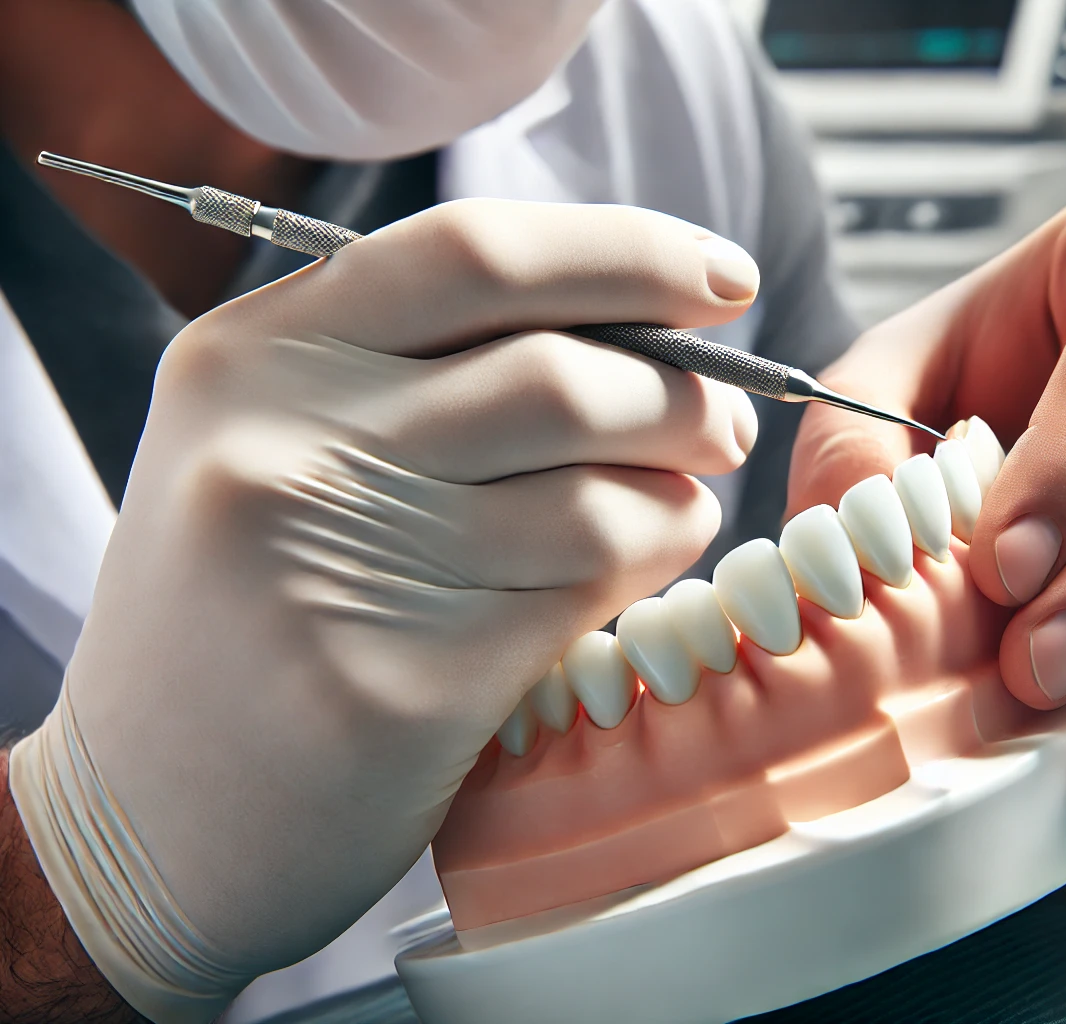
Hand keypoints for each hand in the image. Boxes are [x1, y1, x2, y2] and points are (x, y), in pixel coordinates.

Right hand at [8, 200, 762, 1020]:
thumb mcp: (272, 444)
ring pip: (599, 487)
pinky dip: (650, 566)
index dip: (631, 254)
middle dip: (685, 393)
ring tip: (678, 506)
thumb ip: (418, 368)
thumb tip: (645, 321)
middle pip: (563, 371)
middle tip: (720, 422)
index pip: (478, 252)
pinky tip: (636, 577)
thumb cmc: (245, 616)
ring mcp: (340, 562)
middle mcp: (283, 441)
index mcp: (253, 353)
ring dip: (681, 492)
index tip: (723, 278)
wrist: (147, 821)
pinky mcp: (405, 683)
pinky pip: (592, 588)